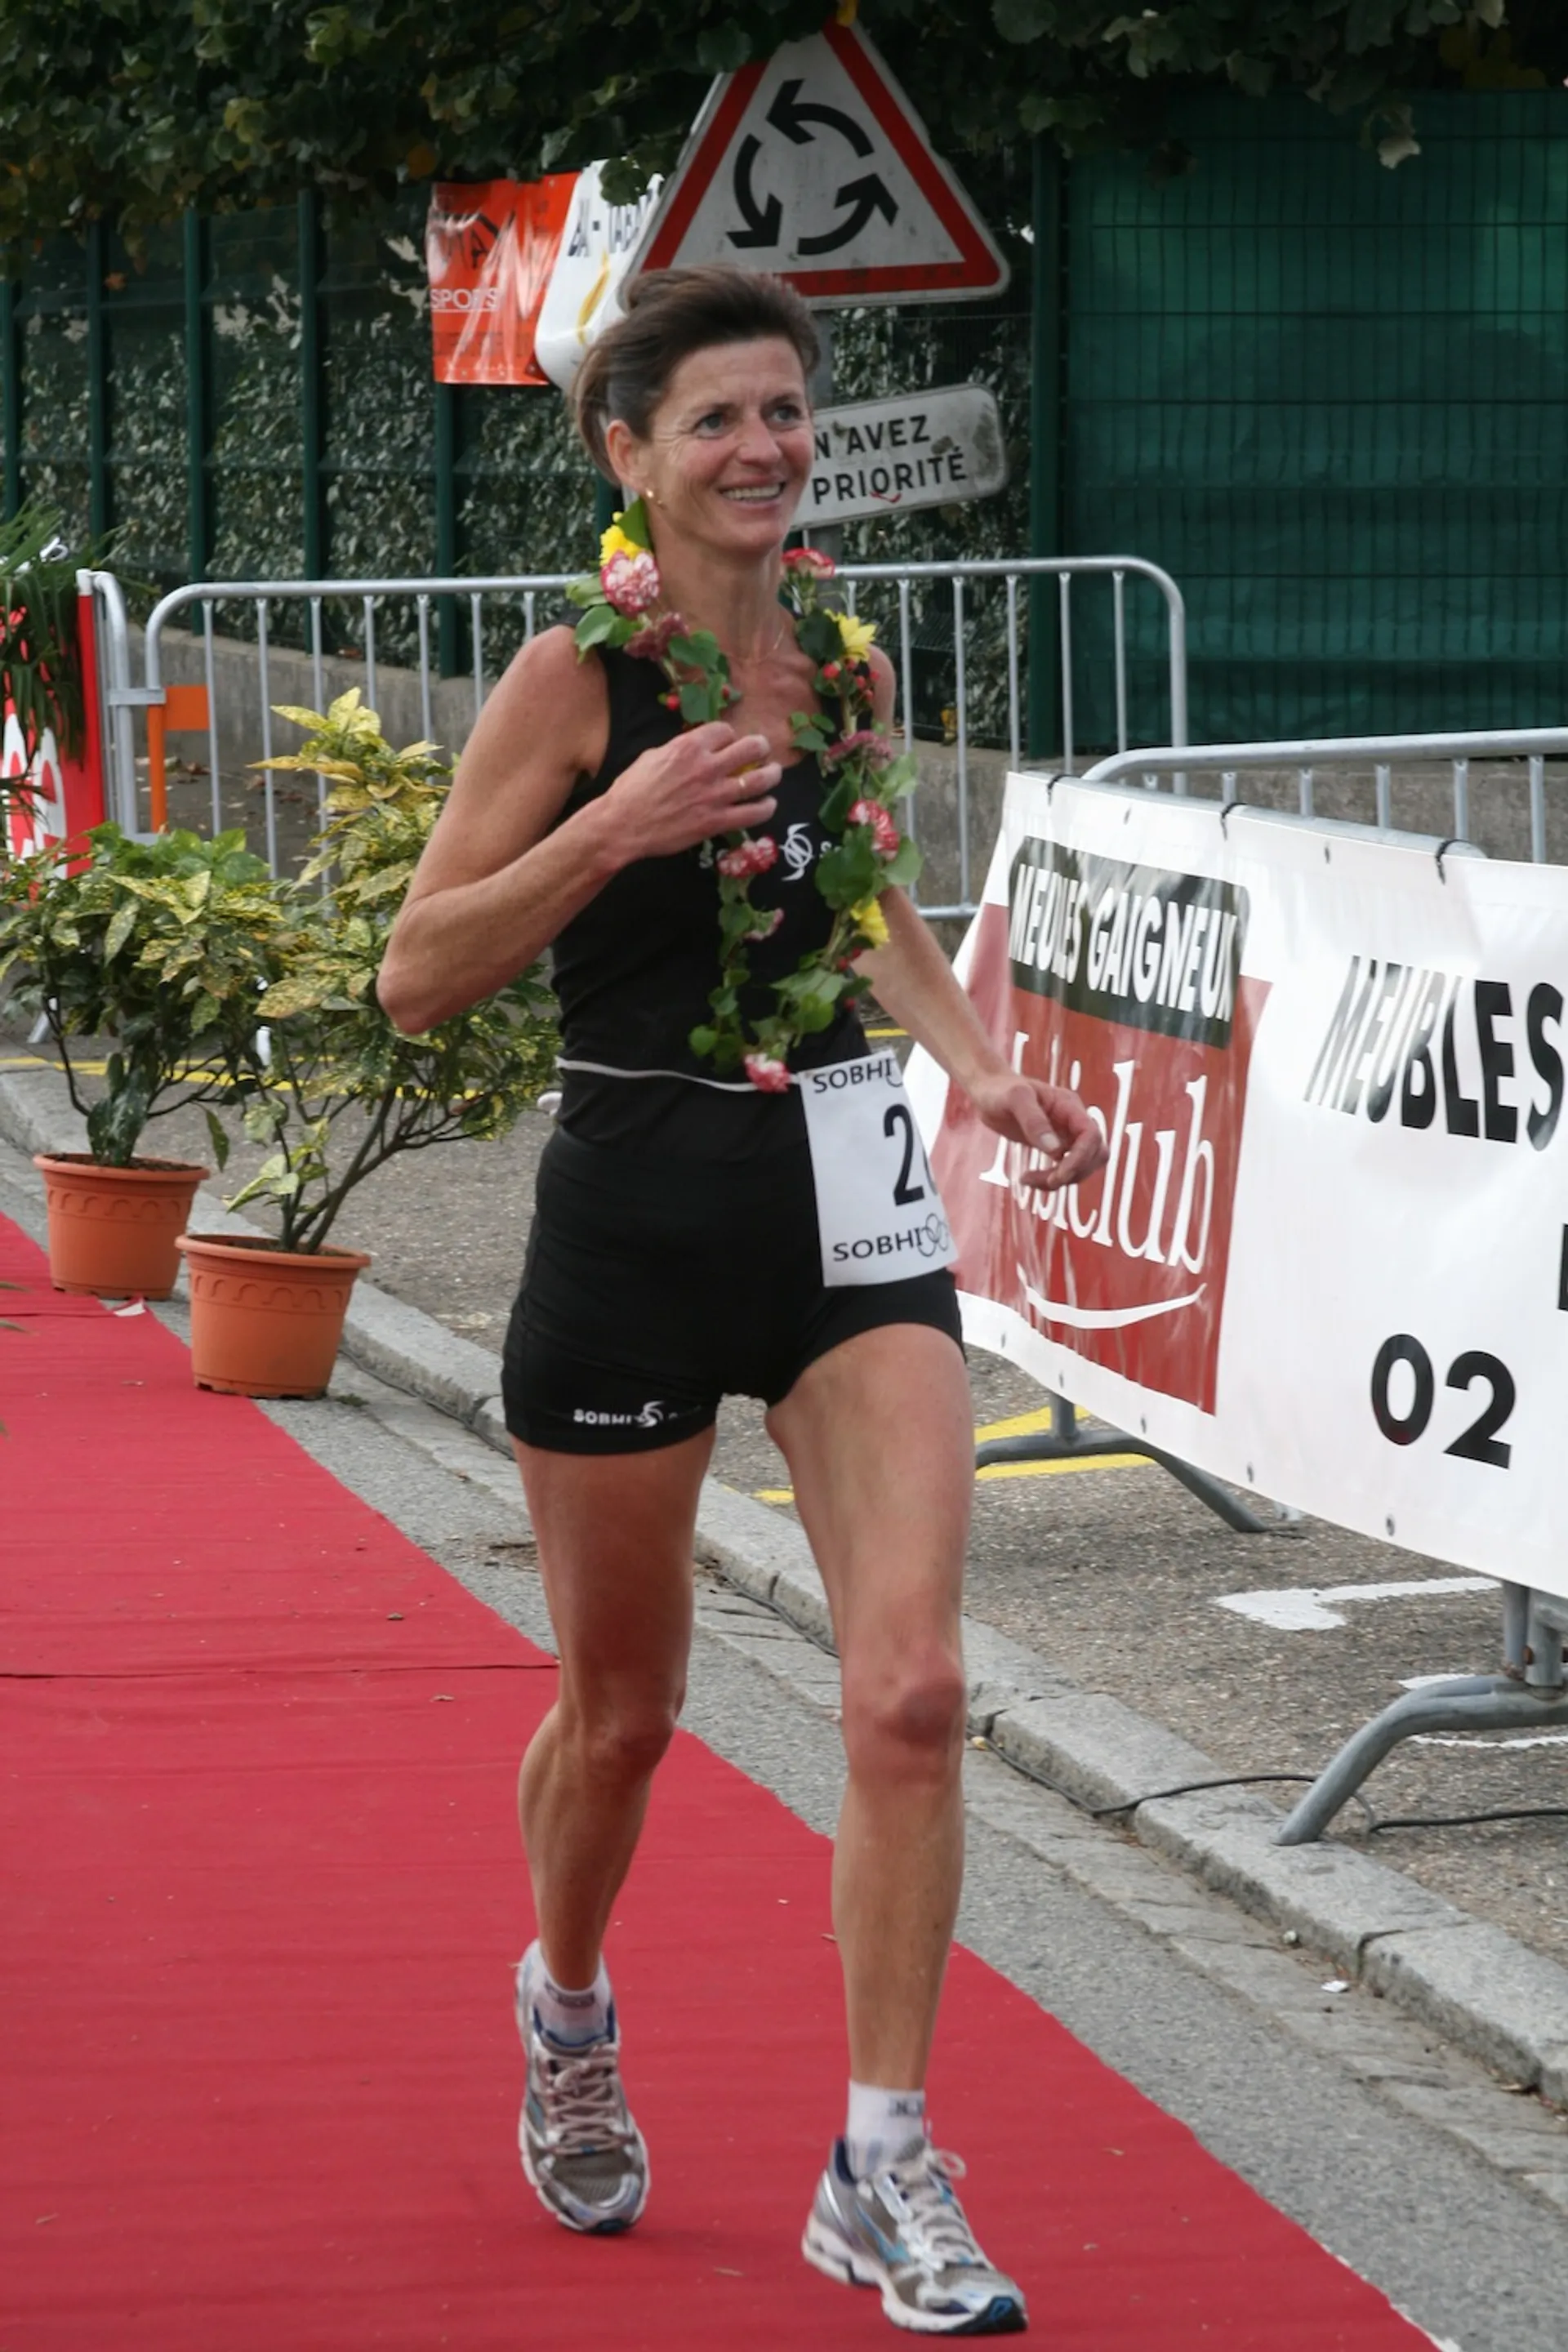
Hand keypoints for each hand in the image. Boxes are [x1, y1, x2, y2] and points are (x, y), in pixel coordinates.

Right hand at [603, 723, 779, 861]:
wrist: (623, 824)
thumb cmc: (631, 789)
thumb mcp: (652, 757)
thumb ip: (678, 751)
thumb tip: (693, 750)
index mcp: (689, 746)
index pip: (725, 730)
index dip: (729, 736)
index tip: (729, 743)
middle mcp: (707, 766)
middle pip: (751, 748)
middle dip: (761, 747)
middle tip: (762, 752)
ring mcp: (715, 795)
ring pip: (760, 780)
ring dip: (772, 775)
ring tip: (773, 774)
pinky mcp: (717, 821)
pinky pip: (754, 813)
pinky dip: (766, 808)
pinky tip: (768, 805)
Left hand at [969, 1070, 1107, 1192]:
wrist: (989, 1091)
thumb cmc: (1000, 1090)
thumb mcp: (1014, 1099)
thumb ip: (1034, 1121)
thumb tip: (1055, 1151)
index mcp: (1069, 1105)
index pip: (1091, 1135)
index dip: (1080, 1159)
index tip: (1058, 1176)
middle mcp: (1073, 1120)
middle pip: (1096, 1154)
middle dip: (1075, 1173)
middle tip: (1045, 1180)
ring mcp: (1067, 1134)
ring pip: (1084, 1165)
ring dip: (1062, 1180)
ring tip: (1027, 1180)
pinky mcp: (1057, 1145)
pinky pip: (1067, 1169)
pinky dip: (1051, 1179)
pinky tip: (1027, 1178)